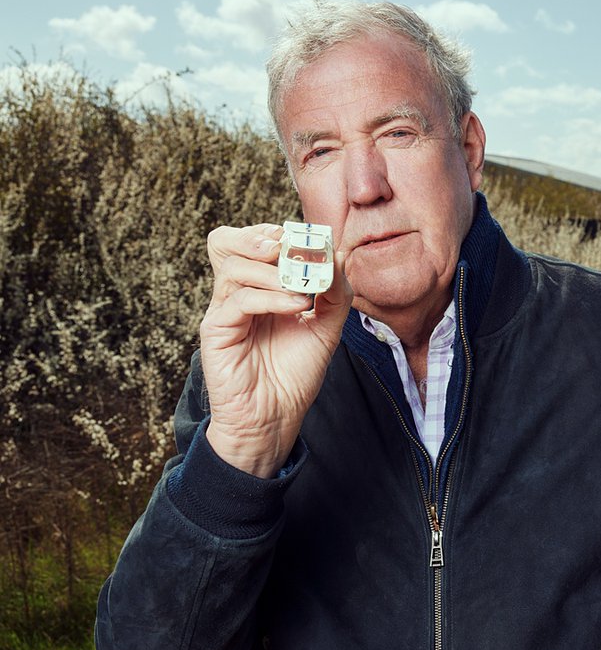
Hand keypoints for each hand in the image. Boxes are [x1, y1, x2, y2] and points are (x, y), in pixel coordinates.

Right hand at [199, 223, 351, 476]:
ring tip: (302, 288)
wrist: (276, 417)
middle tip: (290, 247)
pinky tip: (297, 307)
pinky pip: (237, 300)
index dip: (275, 232)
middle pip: (225, 241)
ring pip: (232, 266)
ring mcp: (223, 310)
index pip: (252, 240)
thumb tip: (337, 253)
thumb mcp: (327, 326)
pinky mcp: (216, 331)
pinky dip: (270, 297)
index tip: (308, 240)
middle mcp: (236, 293)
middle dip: (259, 237)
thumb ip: (335, 291)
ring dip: (273, 270)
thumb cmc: (296, 372)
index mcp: (258, 286)